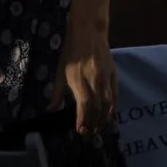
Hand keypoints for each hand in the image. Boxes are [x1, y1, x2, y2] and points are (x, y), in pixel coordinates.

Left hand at [47, 17, 116, 135]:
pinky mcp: (113, 74)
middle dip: (94, 123)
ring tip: (100, 128)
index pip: (84, 104)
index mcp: (78, 80)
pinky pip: (115, 94)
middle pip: (97, 107)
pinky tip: (111, 115)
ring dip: (104, 118)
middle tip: (89, 135)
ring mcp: (105, 77)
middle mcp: (94, 80)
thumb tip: (51, 110)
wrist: (89, 32)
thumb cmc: (70, 51)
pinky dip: (114, 106)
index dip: (83, 119)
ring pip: (108, 102)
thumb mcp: (60, 71)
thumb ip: (58, 93)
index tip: (81, 131)